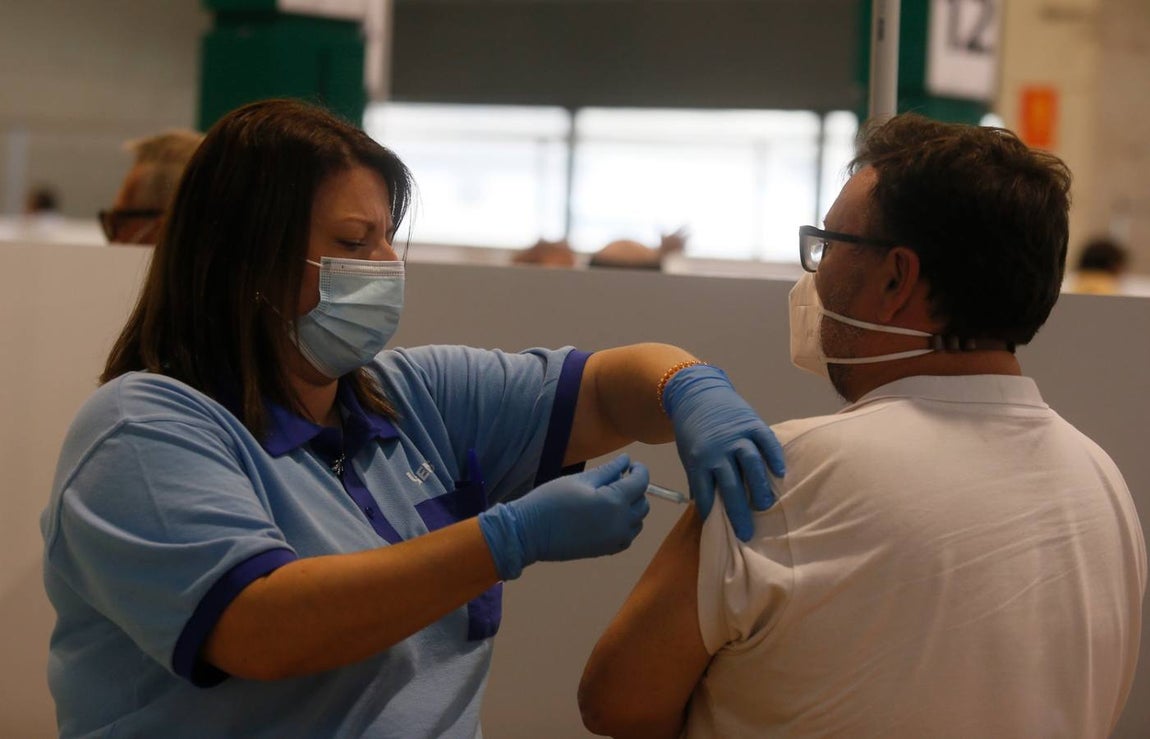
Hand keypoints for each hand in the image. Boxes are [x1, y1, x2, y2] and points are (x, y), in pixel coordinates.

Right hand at [478, 454, 650, 579]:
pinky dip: (626, 525)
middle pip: (643, 503)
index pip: (641, 482)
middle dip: (636, 489)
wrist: (529, 533)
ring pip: (638, 521)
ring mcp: (615, 539)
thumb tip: (626, 460)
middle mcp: (620, 523)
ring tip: (611, 498)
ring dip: (632, 508)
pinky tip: (608, 516)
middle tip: (618, 479)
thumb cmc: (551, 500)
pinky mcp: (606, 550)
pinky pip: (627, 536)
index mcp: (614, 501)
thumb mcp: (580, 480)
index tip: (631, 464)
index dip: (639, 470)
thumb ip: (608, 470)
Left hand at [662, 365, 784, 541]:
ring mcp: (736, 436)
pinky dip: (774, 456)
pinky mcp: (751, 422)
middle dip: (739, 512)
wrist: (696, 393)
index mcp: (697, 460)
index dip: (712, 512)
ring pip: (751, 464)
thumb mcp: (687, 455)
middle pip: (730, 486)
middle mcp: (717, 450)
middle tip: (747, 532)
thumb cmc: (692, 429)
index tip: (722, 530)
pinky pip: (766, 441)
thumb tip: (705, 507)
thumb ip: (698, 478)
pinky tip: (780, 472)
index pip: (706, 492)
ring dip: (760, 487)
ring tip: (766, 505)